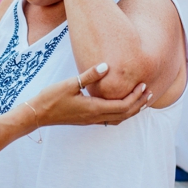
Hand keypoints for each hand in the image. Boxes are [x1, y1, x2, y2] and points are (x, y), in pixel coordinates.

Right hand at [31, 63, 151, 126]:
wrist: (37, 114)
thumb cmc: (51, 98)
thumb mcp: (70, 83)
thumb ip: (89, 75)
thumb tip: (106, 66)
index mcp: (94, 108)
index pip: (122, 106)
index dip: (136, 97)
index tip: (144, 85)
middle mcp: (95, 117)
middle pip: (124, 114)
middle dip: (139, 104)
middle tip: (150, 92)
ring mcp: (91, 120)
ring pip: (118, 119)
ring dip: (132, 110)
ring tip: (141, 100)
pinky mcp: (87, 119)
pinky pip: (110, 119)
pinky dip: (121, 113)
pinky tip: (121, 106)